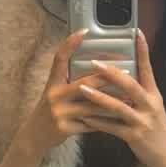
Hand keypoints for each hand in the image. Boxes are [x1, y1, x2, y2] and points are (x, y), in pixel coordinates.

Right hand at [19, 28, 121, 156]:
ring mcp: (59, 112)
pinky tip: (120, 118)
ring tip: (130, 97)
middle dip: (107, 78)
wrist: (35, 136)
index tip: (84, 30)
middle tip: (127, 71)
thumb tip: (96, 70)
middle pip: (84, 83)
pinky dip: (106, 121)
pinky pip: (91, 124)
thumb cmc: (51, 111)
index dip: (70, 44)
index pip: (60, 59)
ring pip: (92, 106)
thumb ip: (71, 82)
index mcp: (52, 83)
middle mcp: (54, 95)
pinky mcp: (65, 128)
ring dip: (113, 102)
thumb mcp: (56, 93)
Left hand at [78, 29, 165, 166]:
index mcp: (154, 95)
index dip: (142, 50)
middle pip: (130, 85)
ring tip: (81, 88)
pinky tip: (85, 118)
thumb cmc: (157, 129)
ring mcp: (142, 121)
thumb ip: (140, 93)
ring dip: (98, 97)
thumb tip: (123, 78)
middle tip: (94, 61)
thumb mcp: (153, 108)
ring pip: (118, 106)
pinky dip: (98, 122)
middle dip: (111, 73)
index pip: (148, 68)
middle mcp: (150, 105)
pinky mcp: (135, 136)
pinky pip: (113, 128)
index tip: (136, 32)